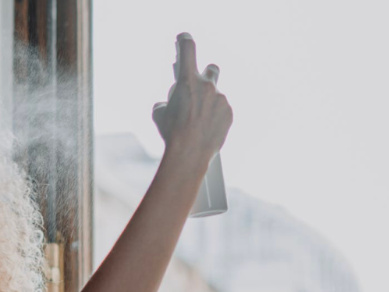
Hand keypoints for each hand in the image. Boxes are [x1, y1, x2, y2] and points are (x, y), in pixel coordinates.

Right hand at [151, 33, 232, 162]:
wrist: (189, 154)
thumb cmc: (172, 133)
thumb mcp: (159, 114)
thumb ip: (165, 102)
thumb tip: (168, 104)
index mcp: (187, 81)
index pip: (188, 49)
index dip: (185, 41)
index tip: (184, 39)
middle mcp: (207, 86)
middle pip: (212, 68)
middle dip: (206, 74)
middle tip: (199, 86)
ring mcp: (220, 99)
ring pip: (216, 95)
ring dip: (209, 103)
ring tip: (199, 120)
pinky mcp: (228, 113)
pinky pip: (222, 110)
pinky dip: (215, 117)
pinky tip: (206, 128)